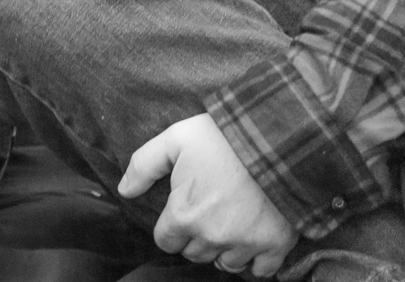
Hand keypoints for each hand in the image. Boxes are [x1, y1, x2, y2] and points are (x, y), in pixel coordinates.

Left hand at [119, 113, 298, 277]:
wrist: (279, 136)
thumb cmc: (225, 135)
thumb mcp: (177, 137)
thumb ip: (145, 164)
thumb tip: (124, 190)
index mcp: (184, 215)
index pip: (165, 241)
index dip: (173, 225)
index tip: (185, 209)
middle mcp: (211, 237)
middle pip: (194, 253)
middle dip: (198, 237)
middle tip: (210, 210)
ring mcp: (243, 244)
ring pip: (225, 264)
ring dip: (225, 248)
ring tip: (233, 222)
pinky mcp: (274, 245)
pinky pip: (260, 271)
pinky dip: (258, 259)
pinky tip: (256, 237)